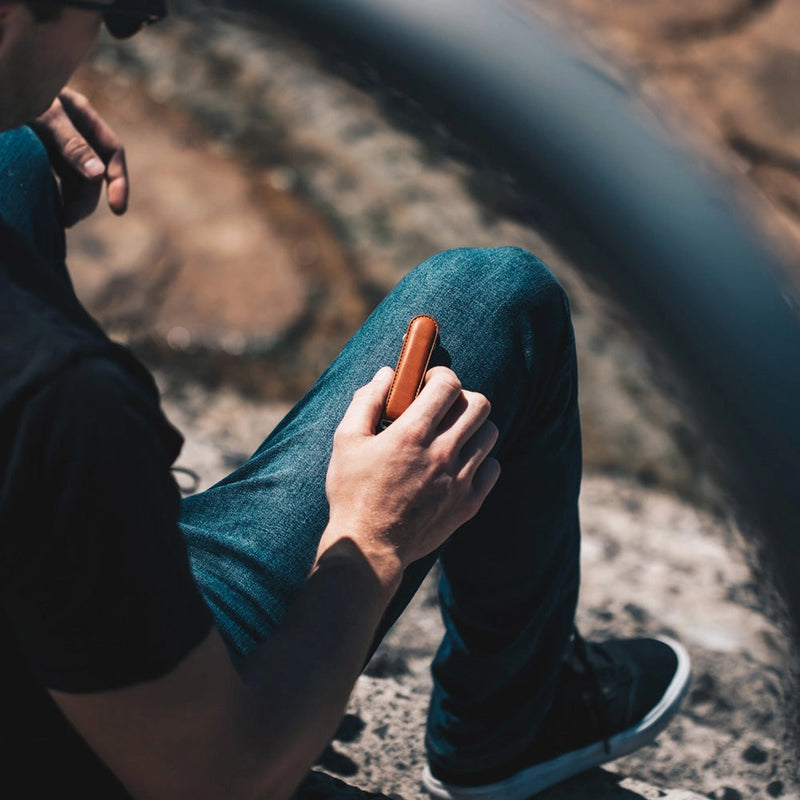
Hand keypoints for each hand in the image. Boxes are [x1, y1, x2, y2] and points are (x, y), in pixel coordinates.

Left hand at [31, 87, 128, 226]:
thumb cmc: (15, 90)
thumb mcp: (43, 115)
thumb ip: (71, 143)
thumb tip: (98, 174)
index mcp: (81, 115)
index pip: (112, 152)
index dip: (118, 181)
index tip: (117, 209)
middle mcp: (72, 130)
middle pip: (91, 172)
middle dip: (85, 199)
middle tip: (67, 219)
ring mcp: (53, 141)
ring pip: (73, 178)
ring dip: (70, 201)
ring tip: (57, 219)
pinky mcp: (36, 151)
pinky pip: (52, 177)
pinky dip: (54, 194)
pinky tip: (47, 207)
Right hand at [322, 366, 500, 573]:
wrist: (369, 547)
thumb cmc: (352, 491)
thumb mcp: (346, 440)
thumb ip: (367, 401)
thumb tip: (387, 374)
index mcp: (412, 434)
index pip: (448, 384)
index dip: (440, 376)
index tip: (429, 382)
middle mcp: (442, 453)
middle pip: (479, 404)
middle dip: (461, 397)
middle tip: (443, 407)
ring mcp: (460, 479)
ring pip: (489, 433)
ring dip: (473, 426)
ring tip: (452, 435)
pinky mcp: (468, 503)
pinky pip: (493, 468)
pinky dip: (480, 460)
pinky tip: (458, 464)